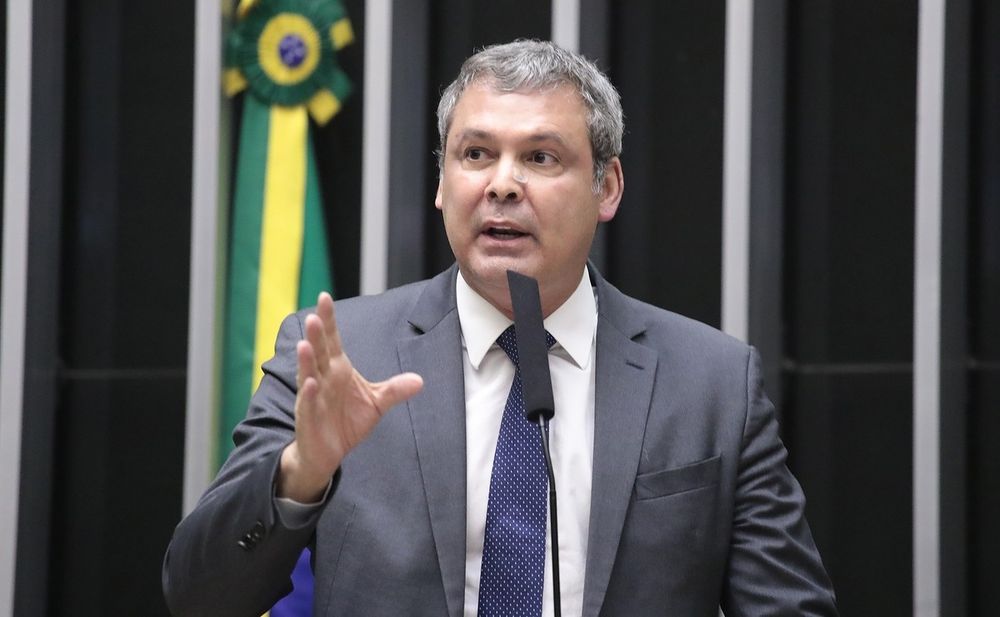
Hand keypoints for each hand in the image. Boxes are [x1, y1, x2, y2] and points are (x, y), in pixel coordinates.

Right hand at [277, 292, 423, 501]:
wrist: (328, 453)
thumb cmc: (347, 423)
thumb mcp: (376, 403)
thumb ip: (395, 390)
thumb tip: (420, 380)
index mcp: (338, 369)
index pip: (332, 340)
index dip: (329, 320)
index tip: (325, 297)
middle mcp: (323, 378)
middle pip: (319, 352)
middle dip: (316, 335)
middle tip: (315, 316)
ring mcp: (313, 397)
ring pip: (308, 374)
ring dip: (306, 360)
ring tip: (304, 344)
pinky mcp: (308, 417)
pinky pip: (307, 403)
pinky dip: (309, 394)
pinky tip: (311, 383)